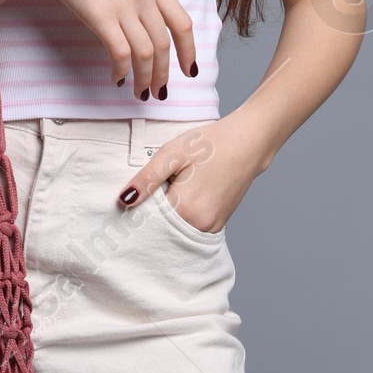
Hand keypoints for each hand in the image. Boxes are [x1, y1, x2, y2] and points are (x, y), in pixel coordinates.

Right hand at [27, 0, 196, 96]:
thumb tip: (146, 20)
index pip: (182, 24)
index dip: (189, 51)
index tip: (189, 70)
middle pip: (164, 45)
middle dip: (164, 74)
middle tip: (159, 91)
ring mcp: (124, 5)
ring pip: (145, 54)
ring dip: (145, 78)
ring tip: (140, 92)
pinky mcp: (101, 16)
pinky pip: (120, 53)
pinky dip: (121, 71)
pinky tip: (117, 78)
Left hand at [115, 111, 267, 234]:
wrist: (248, 142)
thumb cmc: (211, 143)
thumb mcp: (172, 154)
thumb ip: (147, 179)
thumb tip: (124, 200)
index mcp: (186, 209)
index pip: (147, 221)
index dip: (138, 209)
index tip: (137, 196)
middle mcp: (200, 225)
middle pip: (162, 228)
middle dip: (152, 214)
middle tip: (157, 188)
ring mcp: (211, 227)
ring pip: (176, 229)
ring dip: (168, 216)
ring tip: (176, 188)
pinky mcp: (218, 225)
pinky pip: (190, 227)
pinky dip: (182, 217)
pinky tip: (186, 196)